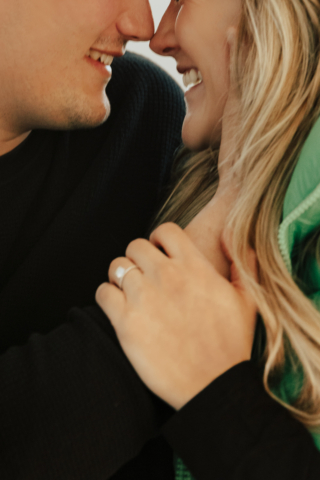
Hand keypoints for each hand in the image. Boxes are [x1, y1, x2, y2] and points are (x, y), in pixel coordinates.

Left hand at [96, 222, 256, 409]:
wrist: (213, 385)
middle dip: (138, 258)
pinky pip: (103, 292)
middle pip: (135, 246)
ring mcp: (143, 297)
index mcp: (194, 267)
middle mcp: (166, 276)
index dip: (159, 239)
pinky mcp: (125, 321)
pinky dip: (107, 296)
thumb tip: (241, 243)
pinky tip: (118, 307)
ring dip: (121, 277)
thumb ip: (243, 266)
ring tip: (130, 292)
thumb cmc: (231, 345)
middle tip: (143, 275)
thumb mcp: (247, 301)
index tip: (159, 252)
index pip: (166, 230)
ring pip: (117, 266)